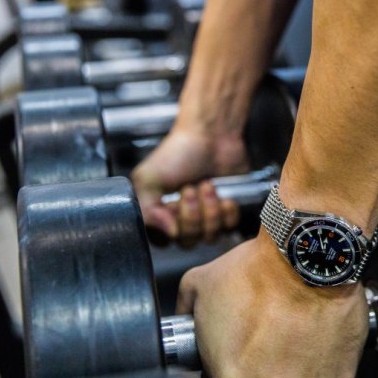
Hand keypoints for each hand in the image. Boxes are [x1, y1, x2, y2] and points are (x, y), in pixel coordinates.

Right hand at [131, 127, 249, 243]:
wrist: (211, 136)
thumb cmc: (178, 153)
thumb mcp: (149, 179)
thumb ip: (148, 211)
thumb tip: (170, 234)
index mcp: (159, 214)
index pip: (164, 241)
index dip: (170, 227)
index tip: (170, 205)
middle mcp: (182, 219)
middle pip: (188, 241)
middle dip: (191, 215)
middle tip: (190, 188)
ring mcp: (207, 217)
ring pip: (210, 236)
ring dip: (209, 210)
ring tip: (207, 185)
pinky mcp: (228, 212)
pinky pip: (229, 227)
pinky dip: (227, 211)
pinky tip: (224, 195)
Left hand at [176, 230, 368, 377]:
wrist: (307, 254)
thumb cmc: (257, 268)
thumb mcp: (199, 283)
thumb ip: (186, 313)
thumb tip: (185, 322)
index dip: (233, 356)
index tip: (244, 338)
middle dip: (266, 363)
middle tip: (273, 328)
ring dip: (298, 363)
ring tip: (298, 327)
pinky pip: (331, 377)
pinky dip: (328, 359)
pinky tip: (319, 332)